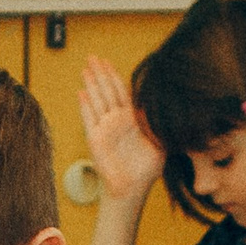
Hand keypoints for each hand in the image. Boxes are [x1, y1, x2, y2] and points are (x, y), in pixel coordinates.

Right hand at [78, 56, 164, 201]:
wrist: (132, 188)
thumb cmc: (146, 169)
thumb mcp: (160, 143)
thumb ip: (159, 125)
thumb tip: (163, 106)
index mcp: (131, 119)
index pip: (122, 92)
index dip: (115, 76)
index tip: (109, 62)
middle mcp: (116, 120)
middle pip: (107, 91)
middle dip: (101, 73)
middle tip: (93, 56)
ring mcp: (104, 128)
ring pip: (97, 101)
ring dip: (92, 84)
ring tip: (86, 68)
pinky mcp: (95, 139)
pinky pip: (89, 119)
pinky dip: (85, 106)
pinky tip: (81, 93)